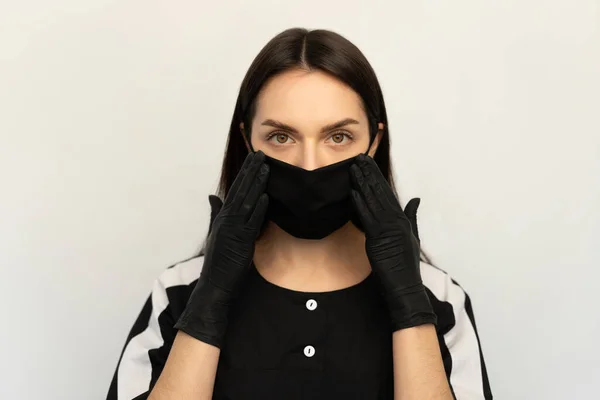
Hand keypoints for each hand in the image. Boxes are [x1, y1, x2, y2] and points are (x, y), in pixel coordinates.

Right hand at [174, 151, 269, 347]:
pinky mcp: (240, 241)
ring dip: (256, 184)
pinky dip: (257, 209)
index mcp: (223, 216)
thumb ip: (216, 213)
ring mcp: (233, 229)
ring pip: (246, 201)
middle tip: (260, 154)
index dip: (245, 173)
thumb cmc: (219, 260)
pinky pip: (250, 222)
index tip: (253, 158)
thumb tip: (213, 196)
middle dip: (250, 171)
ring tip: (265, 168)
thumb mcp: (216, 232)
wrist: (215, 284)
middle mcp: (226, 219)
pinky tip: (265, 197)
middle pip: (240, 190)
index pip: (236, 189)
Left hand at [350, 154, 435, 330]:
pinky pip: (368, 218)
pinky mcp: (379, 239)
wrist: (406, 287)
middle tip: (359, 157)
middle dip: (369, 174)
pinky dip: (360, 204)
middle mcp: (396, 221)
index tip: (369, 164)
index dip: (377, 177)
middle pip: (381, 192)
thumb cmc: (406, 265)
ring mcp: (389, 229)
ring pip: (373, 201)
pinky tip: (353, 192)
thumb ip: (412, 216)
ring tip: (354, 168)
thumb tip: (415, 199)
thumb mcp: (413, 237)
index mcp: (403, 219)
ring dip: (362, 184)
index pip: (388, 193)